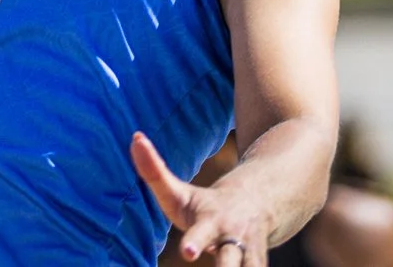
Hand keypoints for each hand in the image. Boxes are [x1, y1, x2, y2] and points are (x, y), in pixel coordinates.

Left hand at [132, 133, 272, 263]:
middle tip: (202, 260)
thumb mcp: (179, 191)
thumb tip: (135, 138)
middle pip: (233, 261)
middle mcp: (235, 240)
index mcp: (212, 220)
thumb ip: (154, 170)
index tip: (189, 252)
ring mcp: (251, 256)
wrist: (257, 203)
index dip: (196, 243)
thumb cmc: (204, 204)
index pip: (202, 233)